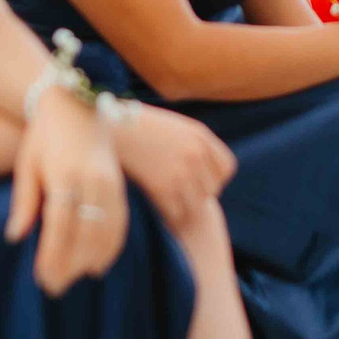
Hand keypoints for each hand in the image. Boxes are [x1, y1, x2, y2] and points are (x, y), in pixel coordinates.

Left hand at [6, 91, 128, 293]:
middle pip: (85, 234)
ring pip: (106, 232)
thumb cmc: (45, 135)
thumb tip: (15, 236)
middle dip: (70, 265)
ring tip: (74, 279)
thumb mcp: (27, 163)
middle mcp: (92, 180)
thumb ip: (24, 201)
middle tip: (54, 288)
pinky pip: (121, 222)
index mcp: (64, 174)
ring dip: (91, 260)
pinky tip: (99, 262)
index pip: (60, 226)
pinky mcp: (121, 185)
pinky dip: (112, 246)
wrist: (79, 102)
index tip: (42, 277)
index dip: (52, 255)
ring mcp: (111, 183)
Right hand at [111, 104, 236, 230]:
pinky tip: (158, 205)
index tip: (202, 181)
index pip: (227, 169)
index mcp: (201, 136)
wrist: (112, 128)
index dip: (216, 178)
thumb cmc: (141, 127)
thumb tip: (206, 170)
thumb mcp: (177, 126)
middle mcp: (195, 154)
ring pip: (197, 204)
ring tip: (171, 202)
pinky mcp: (162, 187)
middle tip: (182, 193)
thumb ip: (196, 144)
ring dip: (185, 206)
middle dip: (199, 193)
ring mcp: (180, 171)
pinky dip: (169, 212)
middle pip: (213, 189)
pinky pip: (177, 210)